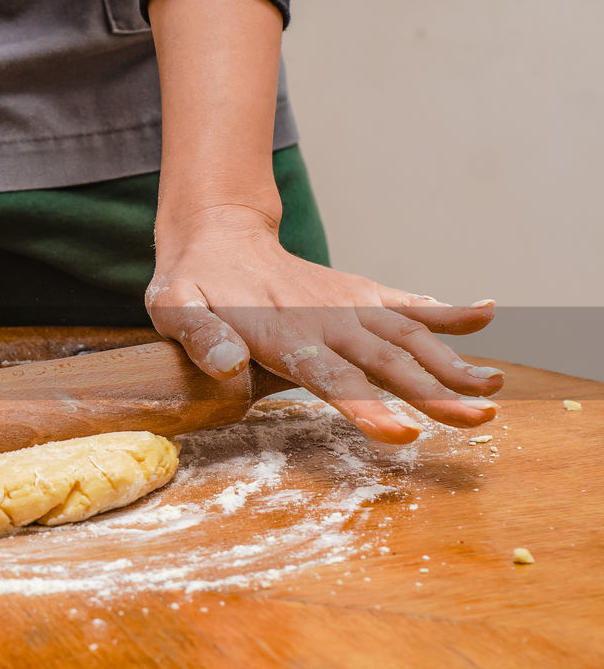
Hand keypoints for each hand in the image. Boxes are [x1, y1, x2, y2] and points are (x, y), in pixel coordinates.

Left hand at [148, 205, 501, 442]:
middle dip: (433, 392)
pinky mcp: (356, 293)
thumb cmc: (192, 283)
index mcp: (282, 333)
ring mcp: (345, 304)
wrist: (215, 236)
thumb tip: (227, 364)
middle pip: (385, 362)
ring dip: (451, 361)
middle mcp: (324, 319)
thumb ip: (199, 336)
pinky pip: (405, 302)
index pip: (330, 378)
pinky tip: (486, 315)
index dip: (366, 407)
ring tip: (493, 388)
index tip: (404, 432)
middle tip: (479, 418)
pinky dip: (445, 310)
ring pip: (407, 335)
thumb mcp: (175, 307)